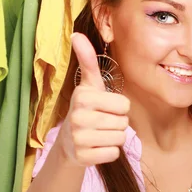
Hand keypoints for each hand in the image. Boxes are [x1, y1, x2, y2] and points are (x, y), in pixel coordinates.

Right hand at [56, 33, 130, 166]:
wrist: (68, 142)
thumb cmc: (86, 108)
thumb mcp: (89, 85)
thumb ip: (87, 60)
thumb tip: (76, 35)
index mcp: (83, 97)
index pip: (124, 104)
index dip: (118, 107)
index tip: (104, 107)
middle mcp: (78, 117)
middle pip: (123, 123)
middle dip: (117, 123)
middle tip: (102, 122)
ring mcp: (79, 139)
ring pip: (120, 139)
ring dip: (114, 138)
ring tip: (99, 133)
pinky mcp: (82, 157)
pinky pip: (113, 154)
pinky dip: (109, 152)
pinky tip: (96, 147)